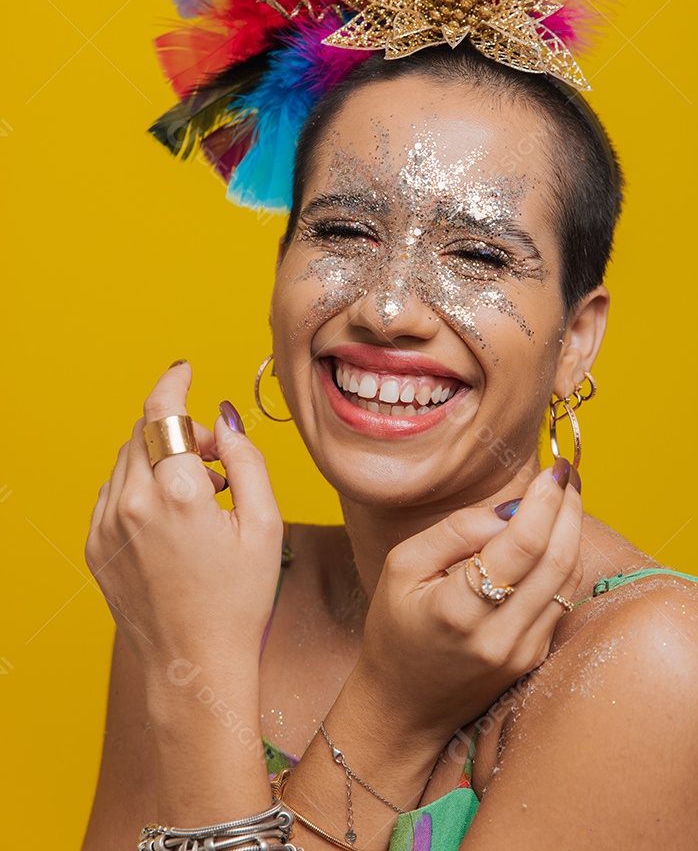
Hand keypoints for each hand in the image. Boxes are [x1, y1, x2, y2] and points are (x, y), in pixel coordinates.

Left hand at [85, 362, 283, 690]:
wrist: (193, 665)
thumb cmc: (238, 600)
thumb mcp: (264, 525)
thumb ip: (248, 461)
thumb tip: (226, 420)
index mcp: (178, 495)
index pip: (162, 413)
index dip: (173, 383)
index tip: (184, 369)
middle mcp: (133, 504)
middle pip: (146, 433)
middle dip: (180, 430)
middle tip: (218, 456)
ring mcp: (107, 526)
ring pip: (127, 460)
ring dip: (160, 457)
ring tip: (202, 493)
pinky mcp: (96, 545)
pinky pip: (114, 491)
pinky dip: (141, 485)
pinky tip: (174, 515)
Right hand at [348, 461, 582, 747]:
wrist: (403, 706)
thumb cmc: (395, 629)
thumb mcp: (402, 566)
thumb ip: (456, 531)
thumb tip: (511, 509)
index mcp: (460, 610)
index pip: (521, 545)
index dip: (543, 502)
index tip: (552, 471)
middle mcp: (501, 636)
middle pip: (558, 560)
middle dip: (568, 509)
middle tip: (565, 474)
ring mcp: (523, 652)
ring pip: (568, 579)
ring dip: (573, 532)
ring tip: (564, 496)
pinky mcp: (535, 657)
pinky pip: (561, 598)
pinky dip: (564, 559)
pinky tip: (554, 535)